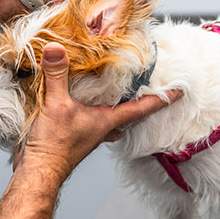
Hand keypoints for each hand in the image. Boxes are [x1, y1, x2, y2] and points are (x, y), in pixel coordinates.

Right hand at [15, 43, 180, 175]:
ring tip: (124, 89)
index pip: (142, 107)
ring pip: (114, 117)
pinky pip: (94, 118)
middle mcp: (104, 127)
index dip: (162, 98)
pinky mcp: (77, 134)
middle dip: (144, 101)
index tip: (180, 91)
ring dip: (120, 105)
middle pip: (132, 113)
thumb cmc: (54, 145)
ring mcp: (92, 133)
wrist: (39, 170)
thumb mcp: (56, 104)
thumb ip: (58, 75)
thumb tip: (56, 48)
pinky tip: (86, 99)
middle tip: (154, 87)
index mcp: (108, 120)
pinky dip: (96, 107)